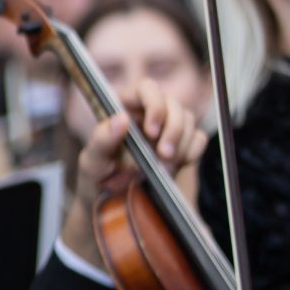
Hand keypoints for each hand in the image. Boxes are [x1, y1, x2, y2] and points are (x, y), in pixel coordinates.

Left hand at [60, 79, 207, 262]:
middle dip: (173, 128)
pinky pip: (198, 138)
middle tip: (163, 154)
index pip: (146, 88)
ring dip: (181, 143)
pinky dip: (192, 151)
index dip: (155, 103)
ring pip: (188, 119)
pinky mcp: (180, 146)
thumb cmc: (96, 175)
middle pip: (174, 103)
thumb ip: (101, 140)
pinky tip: (176, 165)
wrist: (111, 201)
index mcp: (125, 107)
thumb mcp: (92, 160)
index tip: (152, 130)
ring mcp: (166, 128)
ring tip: (164, 165)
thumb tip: (121, 119)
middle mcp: (148, 113)